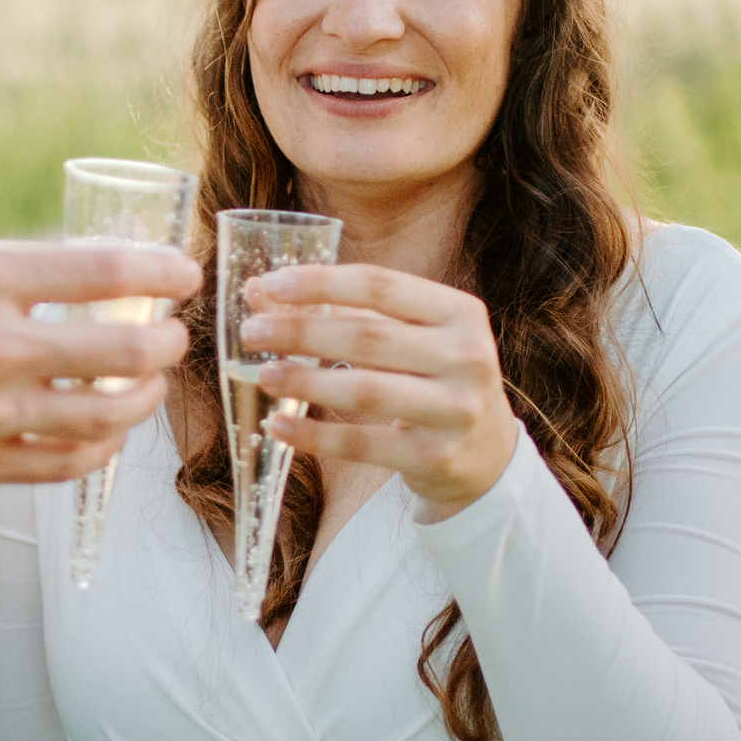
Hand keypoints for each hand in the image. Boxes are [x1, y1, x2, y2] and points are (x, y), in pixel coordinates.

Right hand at [0, 242, 198, 492]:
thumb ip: (6, 279)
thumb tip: (83, 285)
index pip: (104, 270)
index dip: (161, 272)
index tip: (182, 273)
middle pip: (124, 348)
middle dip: (165, 343)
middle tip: (171, 336)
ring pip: (107, 414)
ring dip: (144, 398)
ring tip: (148, 386)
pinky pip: (65, 462)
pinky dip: (101, 448)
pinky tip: (106, 435)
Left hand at [239, 264, 519, 520]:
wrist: (488, 455)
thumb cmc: (434, 379)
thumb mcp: (413, 336)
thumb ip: (348, 312)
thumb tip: (261, 290)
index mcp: (460, 312)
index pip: (380, 285)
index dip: (320, 283)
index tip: (270, 284)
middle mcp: (467, 357)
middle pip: (367, 337)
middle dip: (301, 332)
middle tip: (252, 332)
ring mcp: (455, 410)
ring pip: (365, 391)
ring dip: (305, 381)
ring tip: (262, 375)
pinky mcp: (436, 458)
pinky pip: (362, 445)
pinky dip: (314, 435)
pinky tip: (278, 424)